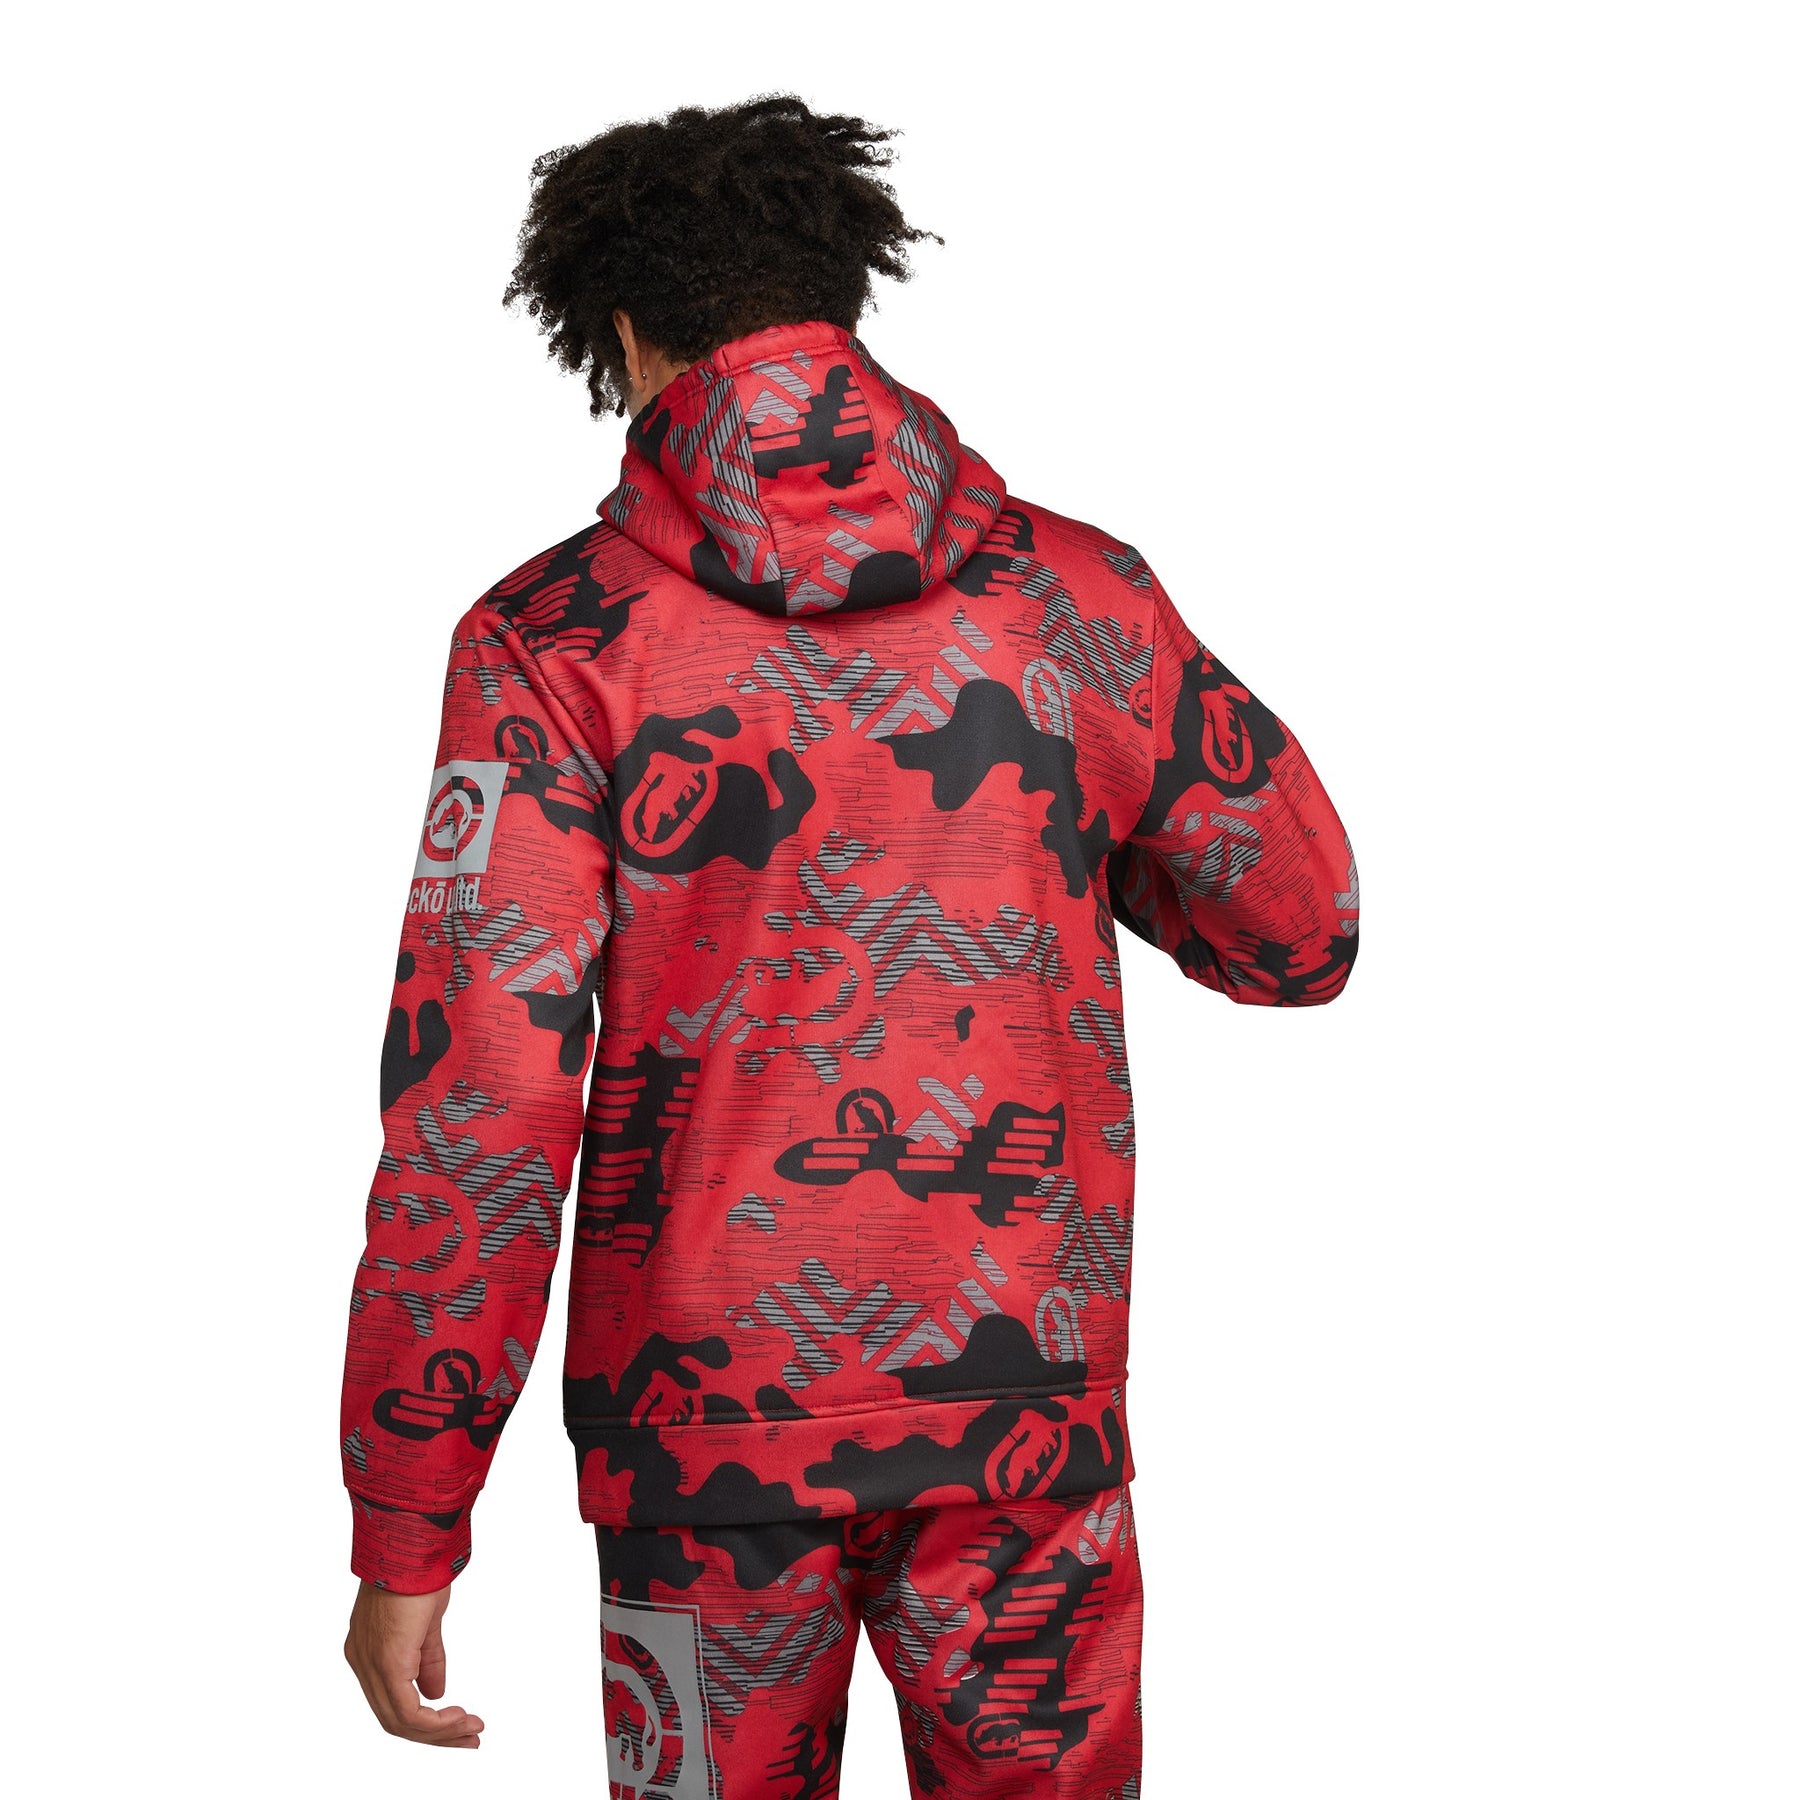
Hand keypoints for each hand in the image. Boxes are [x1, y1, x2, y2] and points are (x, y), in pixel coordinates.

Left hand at [344, 1580, 485, 1747]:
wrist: (414, 1543)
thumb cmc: (418, 1571)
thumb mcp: (426, 1622)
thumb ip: (427, 1659)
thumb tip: (435, 1694)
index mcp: (368, 1651)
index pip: (391, 1702)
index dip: (424, 1720)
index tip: (458, 1722)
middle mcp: (362, 1662)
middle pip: (394, 1719)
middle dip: (435, 1735)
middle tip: (469, 1738)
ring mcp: (370, 1664)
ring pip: (399, 1721)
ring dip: (439, 1732)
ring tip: (471, 1730)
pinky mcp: (387, 1663)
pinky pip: (406, 1711)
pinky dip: (434, 1722)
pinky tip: (457, 1717)